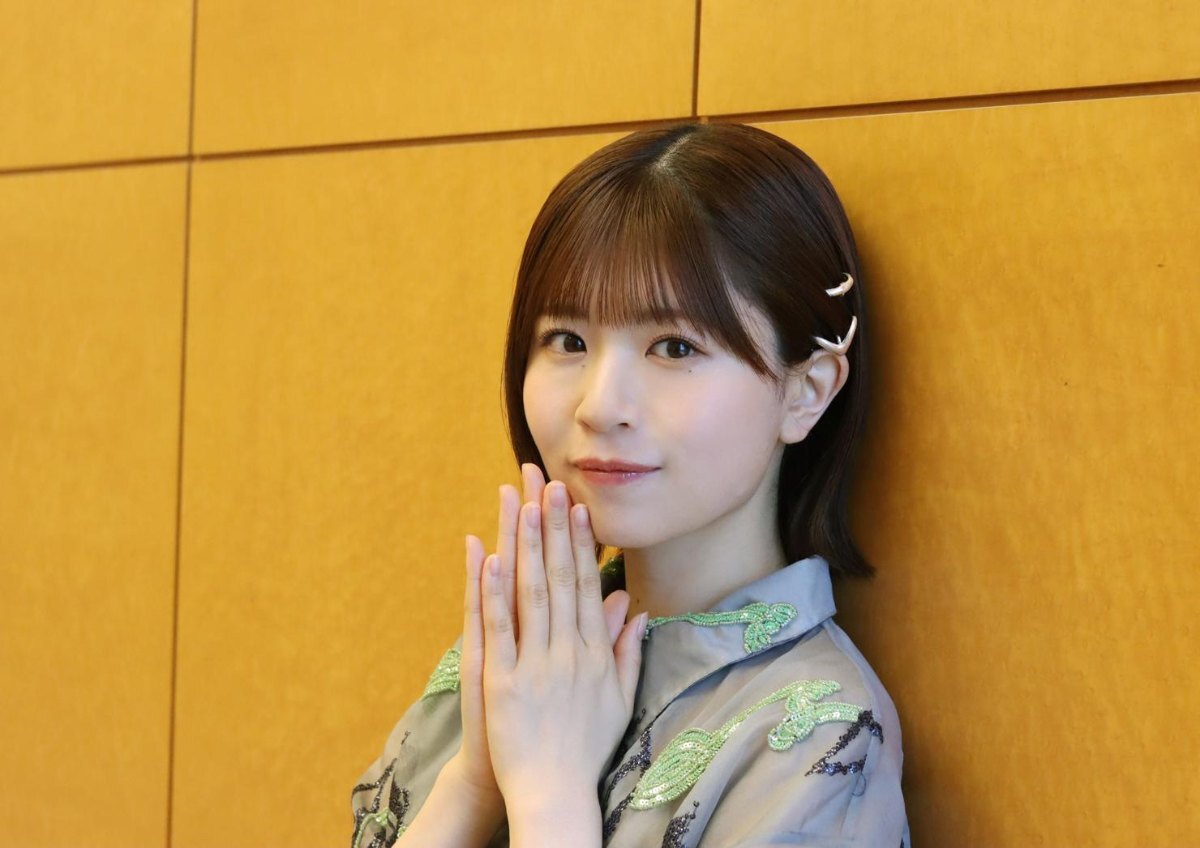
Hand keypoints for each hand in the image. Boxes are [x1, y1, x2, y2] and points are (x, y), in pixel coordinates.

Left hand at [479, 465, 648, 803]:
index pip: (587, 585)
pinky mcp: (505, 681)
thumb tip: (634, 609)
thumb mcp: (619, 698)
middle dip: (554, 528)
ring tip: (523, 504)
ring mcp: (537, 664)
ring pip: (532, 592)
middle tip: (550, 484)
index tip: (577, 506)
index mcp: (595, 653)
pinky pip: (499, 628)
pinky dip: (494, 591)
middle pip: (560, 578)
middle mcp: (570, 651)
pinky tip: (488, 557)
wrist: (556, 793)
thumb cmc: (587, 747)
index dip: (580, 543)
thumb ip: (627, 652)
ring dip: (527, 545)